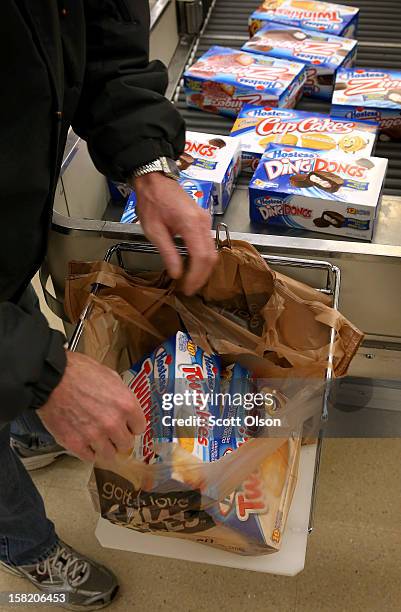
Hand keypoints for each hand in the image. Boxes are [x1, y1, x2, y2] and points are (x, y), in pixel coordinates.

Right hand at [37, 352, 145, 462]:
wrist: (51, 378)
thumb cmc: (78, 372)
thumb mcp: (110, 376)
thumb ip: (122, 396)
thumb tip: (127, 409)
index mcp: (126, 404)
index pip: (140, 428)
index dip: (131, 426)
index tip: (126, 426)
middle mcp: (113, 423)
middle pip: (126, 444)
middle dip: (119, 438)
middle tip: (112, 433)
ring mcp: (95, 436)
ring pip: (109, 455)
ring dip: (105, 448)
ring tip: (98, 439)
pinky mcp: (75, 444)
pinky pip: (89, 458)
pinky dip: (88, 451)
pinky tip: (85, 441)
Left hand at [133, 172, 217, 294]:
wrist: (155, 180)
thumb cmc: (152, 202)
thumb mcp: (154, 231)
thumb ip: (168, 253)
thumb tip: (177, 274)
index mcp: (191, 224)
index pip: (201, 257)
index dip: (196, 276)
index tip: (187, 288)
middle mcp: (203, 222)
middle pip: (211, 256)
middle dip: (202, 276)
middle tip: (189, 289)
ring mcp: (205, 221)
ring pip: (212, 251)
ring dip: (203, 269)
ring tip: (190, 280)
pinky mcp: (203, 221)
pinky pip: (208, 244)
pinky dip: (203, 258)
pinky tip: (192, 266)